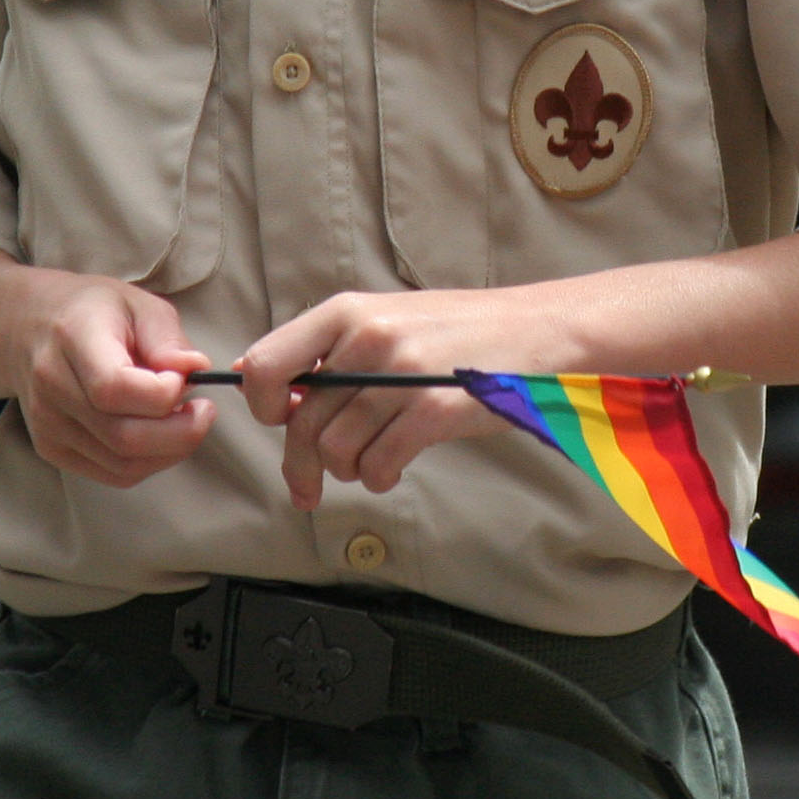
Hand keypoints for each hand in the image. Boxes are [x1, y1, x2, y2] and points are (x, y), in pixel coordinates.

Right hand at [9, 272, 214, 487]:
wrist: (31, 327)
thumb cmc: (93, 311)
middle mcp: (52, 386)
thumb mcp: (138, 303)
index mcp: (73, 338)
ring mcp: (48, 424)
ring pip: (122, 464)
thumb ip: (168, 338)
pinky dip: (148, 462)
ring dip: (169, 451)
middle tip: (203, 410)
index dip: (162, 394)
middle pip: (122, 436)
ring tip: (184, 419)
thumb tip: (195, 370)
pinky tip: (159, 434)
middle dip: (180, 433)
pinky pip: (112, 473)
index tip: (186, 379)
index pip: (114, 388)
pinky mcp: (51, 449)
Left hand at [240, 283, 571, 509]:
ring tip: (370, 463)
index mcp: (347, 311)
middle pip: (301, 422)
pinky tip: (391, 470)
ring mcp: (401, 375)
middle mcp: (368, 338)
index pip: (266, 364)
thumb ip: (333, 350)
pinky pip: (378, 464)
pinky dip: (378, 477)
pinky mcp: (434, 410)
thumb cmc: (461, 331)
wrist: (538, 330)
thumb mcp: (388, 318)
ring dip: (348, 470)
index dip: (260, 404)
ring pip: (336, 450)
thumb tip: (270, 390)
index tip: (277, 422)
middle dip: (300, 466)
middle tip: (306, 487)